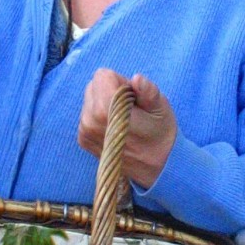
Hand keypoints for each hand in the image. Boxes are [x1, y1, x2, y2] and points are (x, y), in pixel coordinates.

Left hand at [77, 69, 177, 189]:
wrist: (156, 168)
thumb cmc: (161, 135)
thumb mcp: (161, 109)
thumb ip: (148, 91)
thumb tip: (137, 79)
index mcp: (105, 110)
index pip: (103, 76)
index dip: (122, 82)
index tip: (134, 98)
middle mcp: (89, 120)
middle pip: (94, 86)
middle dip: (111, 91)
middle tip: (130, 109)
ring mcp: (84, 132)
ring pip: (90, 99)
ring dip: (105, 104)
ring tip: (125, 120)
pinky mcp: (83, 139)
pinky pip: (88, 113)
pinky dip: (101, 116)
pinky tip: (117, 128)